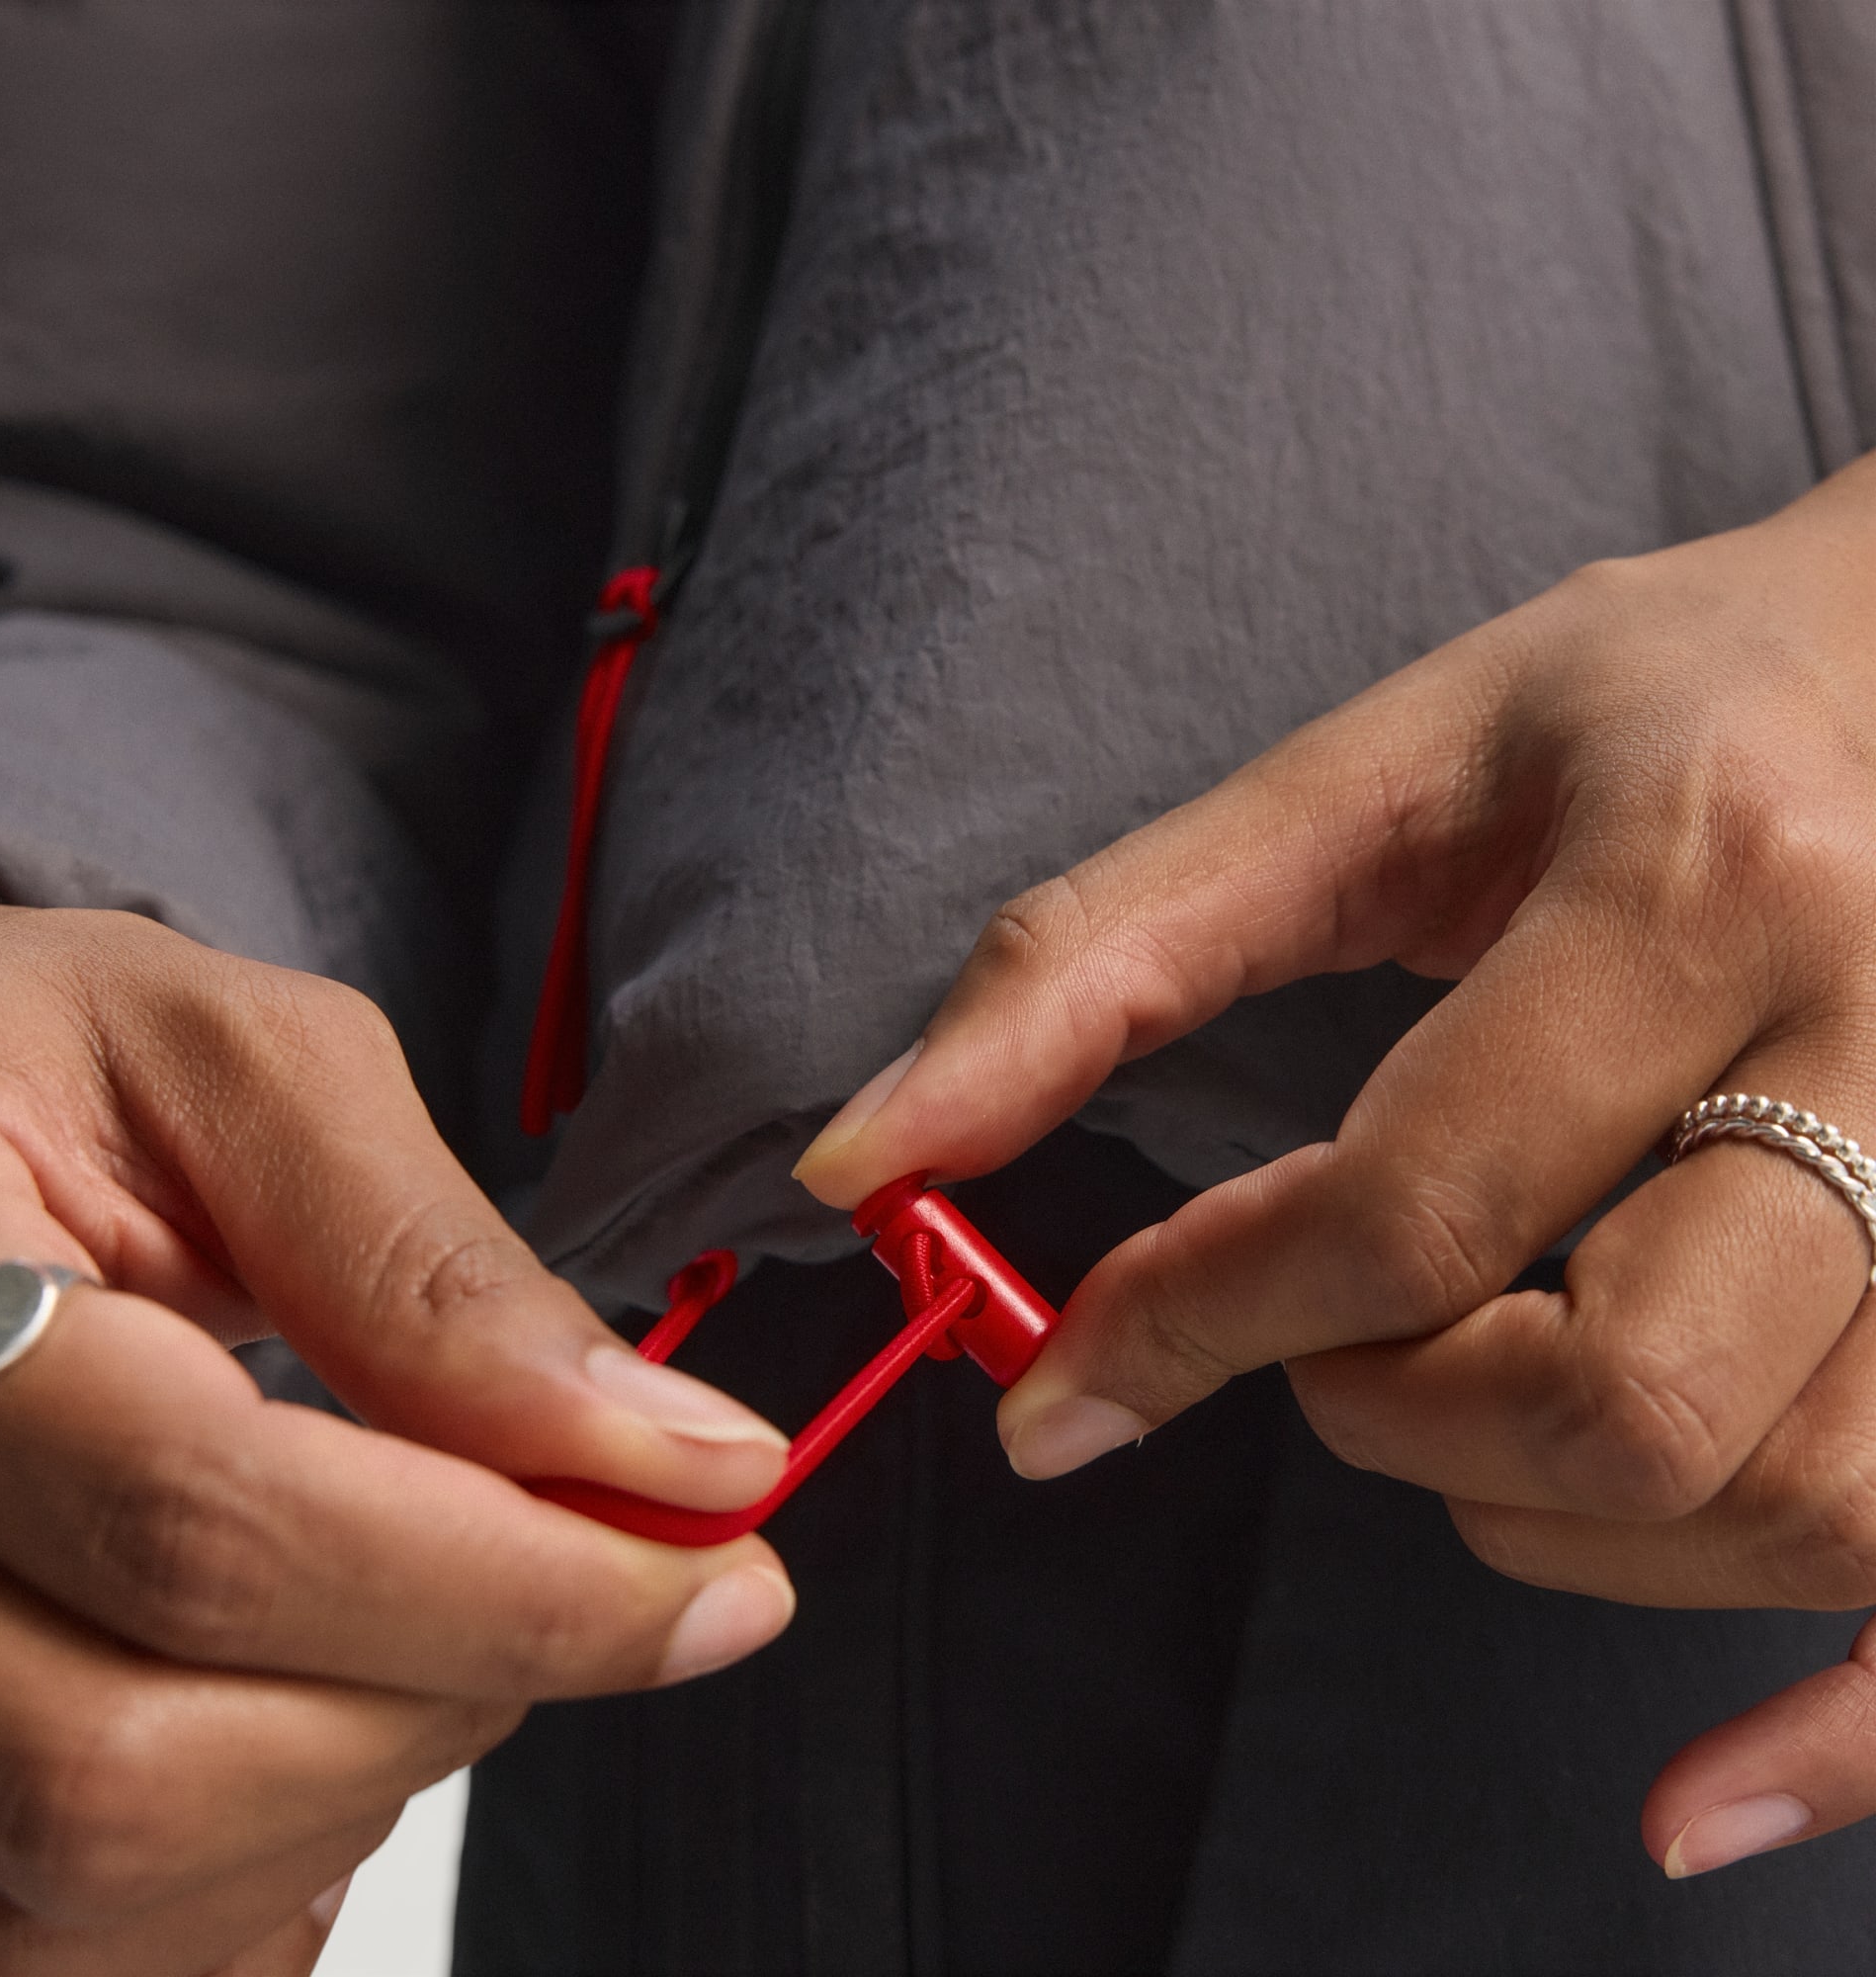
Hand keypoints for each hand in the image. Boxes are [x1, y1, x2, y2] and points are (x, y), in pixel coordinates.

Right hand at [0, 882, 793, 1974]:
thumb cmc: (36, 1065)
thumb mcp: (240, 1068)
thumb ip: (429, 1260)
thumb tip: (663, 1453)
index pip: (198, 1517)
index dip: (505, 1571)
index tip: (721, 1546)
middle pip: (132, 1761)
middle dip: (449, 1683)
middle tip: (584, 1564)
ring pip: (95, 1883)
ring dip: (360, 1768)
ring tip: (421, 1591)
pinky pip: (49, 1942)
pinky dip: (256, 1855)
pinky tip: (311, 1688)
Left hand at [794, 451, 1875, 1876]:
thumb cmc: (1622, 710)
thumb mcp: (1355, 781)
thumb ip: (1096, 961)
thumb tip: (873, 1161)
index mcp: (1699, 878)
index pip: (1420, 1204)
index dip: (1199, 1322)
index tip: (1073, 1369)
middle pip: (1626, 1393)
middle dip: (1389, 1416)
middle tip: (1314, 1338)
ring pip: (1789, 1503)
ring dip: (1546, 1523)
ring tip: (1457, 1393)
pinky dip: (1830, 1730)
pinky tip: (1691, 1799)